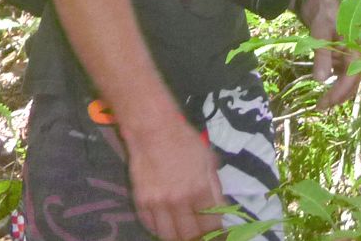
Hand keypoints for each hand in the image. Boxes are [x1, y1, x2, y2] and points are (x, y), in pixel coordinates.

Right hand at [126, 114, 224, 240]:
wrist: (152, 130)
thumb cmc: (184, 141)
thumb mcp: (208, 160)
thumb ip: (214, 187)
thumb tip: (219, 209)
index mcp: (199, 190)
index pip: (210, 225)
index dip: (216, 234)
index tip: (218, 236)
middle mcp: (178, 201)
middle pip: (189, 236)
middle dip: (198, 239)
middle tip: (201, 236)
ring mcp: (157, 204)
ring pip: (168, 236)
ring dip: (178, 237)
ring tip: (184, 233)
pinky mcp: (141, 203)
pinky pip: (151, 226)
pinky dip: (160, 229)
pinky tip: (167, 224)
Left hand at [302, 0, 360, 109]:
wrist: (322, 3)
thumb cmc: (324, 15)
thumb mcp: (320, 34)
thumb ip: (322, 56)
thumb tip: (321, 81)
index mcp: (356, 47)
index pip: (353, 75)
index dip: (341, 91)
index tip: (326, 101)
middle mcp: (358, 53)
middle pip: (354, 81)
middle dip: (339, 96)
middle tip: (320, 106)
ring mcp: (352, 56)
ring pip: (349, 80)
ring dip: (338, 93)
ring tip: (321, 103)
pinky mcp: (345, 58)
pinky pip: (344, 75)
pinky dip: (336, 85)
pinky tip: (325, 91)